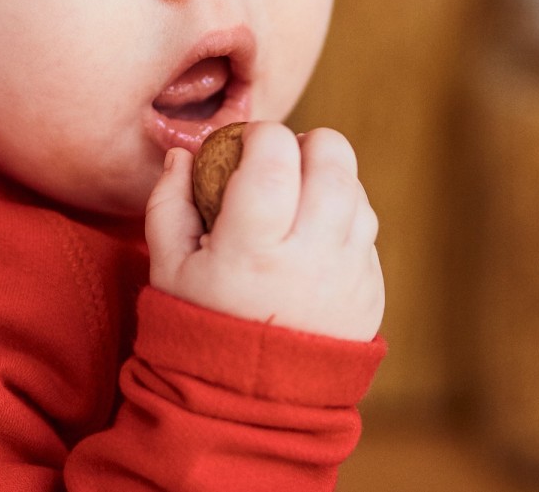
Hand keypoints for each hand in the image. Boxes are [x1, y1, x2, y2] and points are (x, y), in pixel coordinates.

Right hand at [145, 122, 383, 341]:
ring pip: (355, 187)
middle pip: (332, 155)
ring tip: (295, 198)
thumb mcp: (167, 268)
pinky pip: (367, 227)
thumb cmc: (201, 326)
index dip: (260, 134)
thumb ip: (168, 201)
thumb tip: (183, 154)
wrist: (250, 404)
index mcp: (253, 245)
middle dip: (305, 142)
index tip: (244, 145)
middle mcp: (310, 253)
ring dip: (327, 177)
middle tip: (280, 160)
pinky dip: (343, 216)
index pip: (274, 153)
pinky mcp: (370, 288)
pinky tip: (311, 236)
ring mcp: (348, 271)